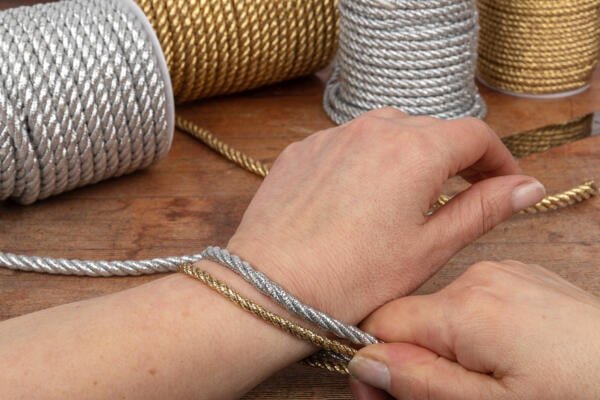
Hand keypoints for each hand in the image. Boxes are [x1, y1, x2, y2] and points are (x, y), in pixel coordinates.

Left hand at [227, 108, 545, 321]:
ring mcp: (332, 136)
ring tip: (407, 196)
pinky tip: (357, 198)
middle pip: (431, 130)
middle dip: (454, 159)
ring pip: (387, 131)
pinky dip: (364, 161)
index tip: (503, 184)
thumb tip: (526, 186)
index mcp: (415, 150)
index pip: (475, 134)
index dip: (497, 159)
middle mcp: (373, 128)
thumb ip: (482, 209)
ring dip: (408, 156)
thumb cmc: (352, 277)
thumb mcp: (429, 248)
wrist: (270, 286)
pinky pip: (346, 143)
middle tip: (459, 195)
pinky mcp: (302, 150)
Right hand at [349, 260, 599, 399]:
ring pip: (438, 311)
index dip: (374, 361)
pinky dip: (467, 329)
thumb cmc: (578, 393)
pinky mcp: (517, 276)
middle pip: (410, 317)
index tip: (381, 395)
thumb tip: (364, 361)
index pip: (381, 322)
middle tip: (436, 398)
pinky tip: (497, 355)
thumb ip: (423, 382)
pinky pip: (469, 300)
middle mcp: (478, 276)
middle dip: (411, 358)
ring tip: (477, 380)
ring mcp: (501, 271)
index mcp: (466, 309)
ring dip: (441, 346)